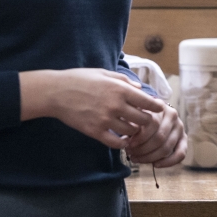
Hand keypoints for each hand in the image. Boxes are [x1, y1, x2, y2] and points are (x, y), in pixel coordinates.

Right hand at [20, 69, 165, 149]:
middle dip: (147, 120)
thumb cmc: (80, 79)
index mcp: (120, 89)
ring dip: (134, 131)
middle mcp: (115, 105)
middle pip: (143, 119)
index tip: (160, 109)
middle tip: (147, 121)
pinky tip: (122, 140)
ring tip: (133, 129)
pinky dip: (122, 143)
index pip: (147, 102)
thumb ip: (124, 81)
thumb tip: (139, 88)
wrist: (56, 92)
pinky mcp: (95, 131)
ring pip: (131, 132)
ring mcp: (105, 120)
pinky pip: (115, 143)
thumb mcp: (104, 73)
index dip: (156, 106)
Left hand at [126, 103, 186, 167]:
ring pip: (167, 147)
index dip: (139, 137)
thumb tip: (126, 140)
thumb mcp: (135, 115)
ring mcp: (179, 127)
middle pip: (159, 138)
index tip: (128, 144)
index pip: (152, 124)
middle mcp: (173, 115)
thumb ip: (132, 124)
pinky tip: (156, 165)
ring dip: (150, 157)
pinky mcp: (183, 138)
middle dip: (143, 149)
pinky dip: (168, 162)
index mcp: (160, 106)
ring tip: (137, 158)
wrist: (152, 115)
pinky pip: (181, 153)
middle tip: (130, 153)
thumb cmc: (139, 118)